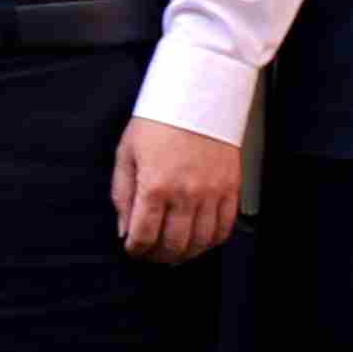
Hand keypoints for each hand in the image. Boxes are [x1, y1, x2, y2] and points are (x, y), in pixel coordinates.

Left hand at [113, 119, 242, 264]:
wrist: (197, 95)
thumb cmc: (159, 119)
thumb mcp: (126, 152)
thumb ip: (122, 194)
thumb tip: (124, 228)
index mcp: (155, 185)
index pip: (143, 236)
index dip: (135, 250)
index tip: (133, 249)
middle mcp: (185, 194)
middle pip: (173, 246)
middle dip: (158, 256)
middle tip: (151, 254)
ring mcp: (211, 193)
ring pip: (200, 243)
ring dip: (185, 254)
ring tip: (174, 252)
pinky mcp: (230, 189)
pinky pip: (224, 228)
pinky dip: (211, 241)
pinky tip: (200, 239)